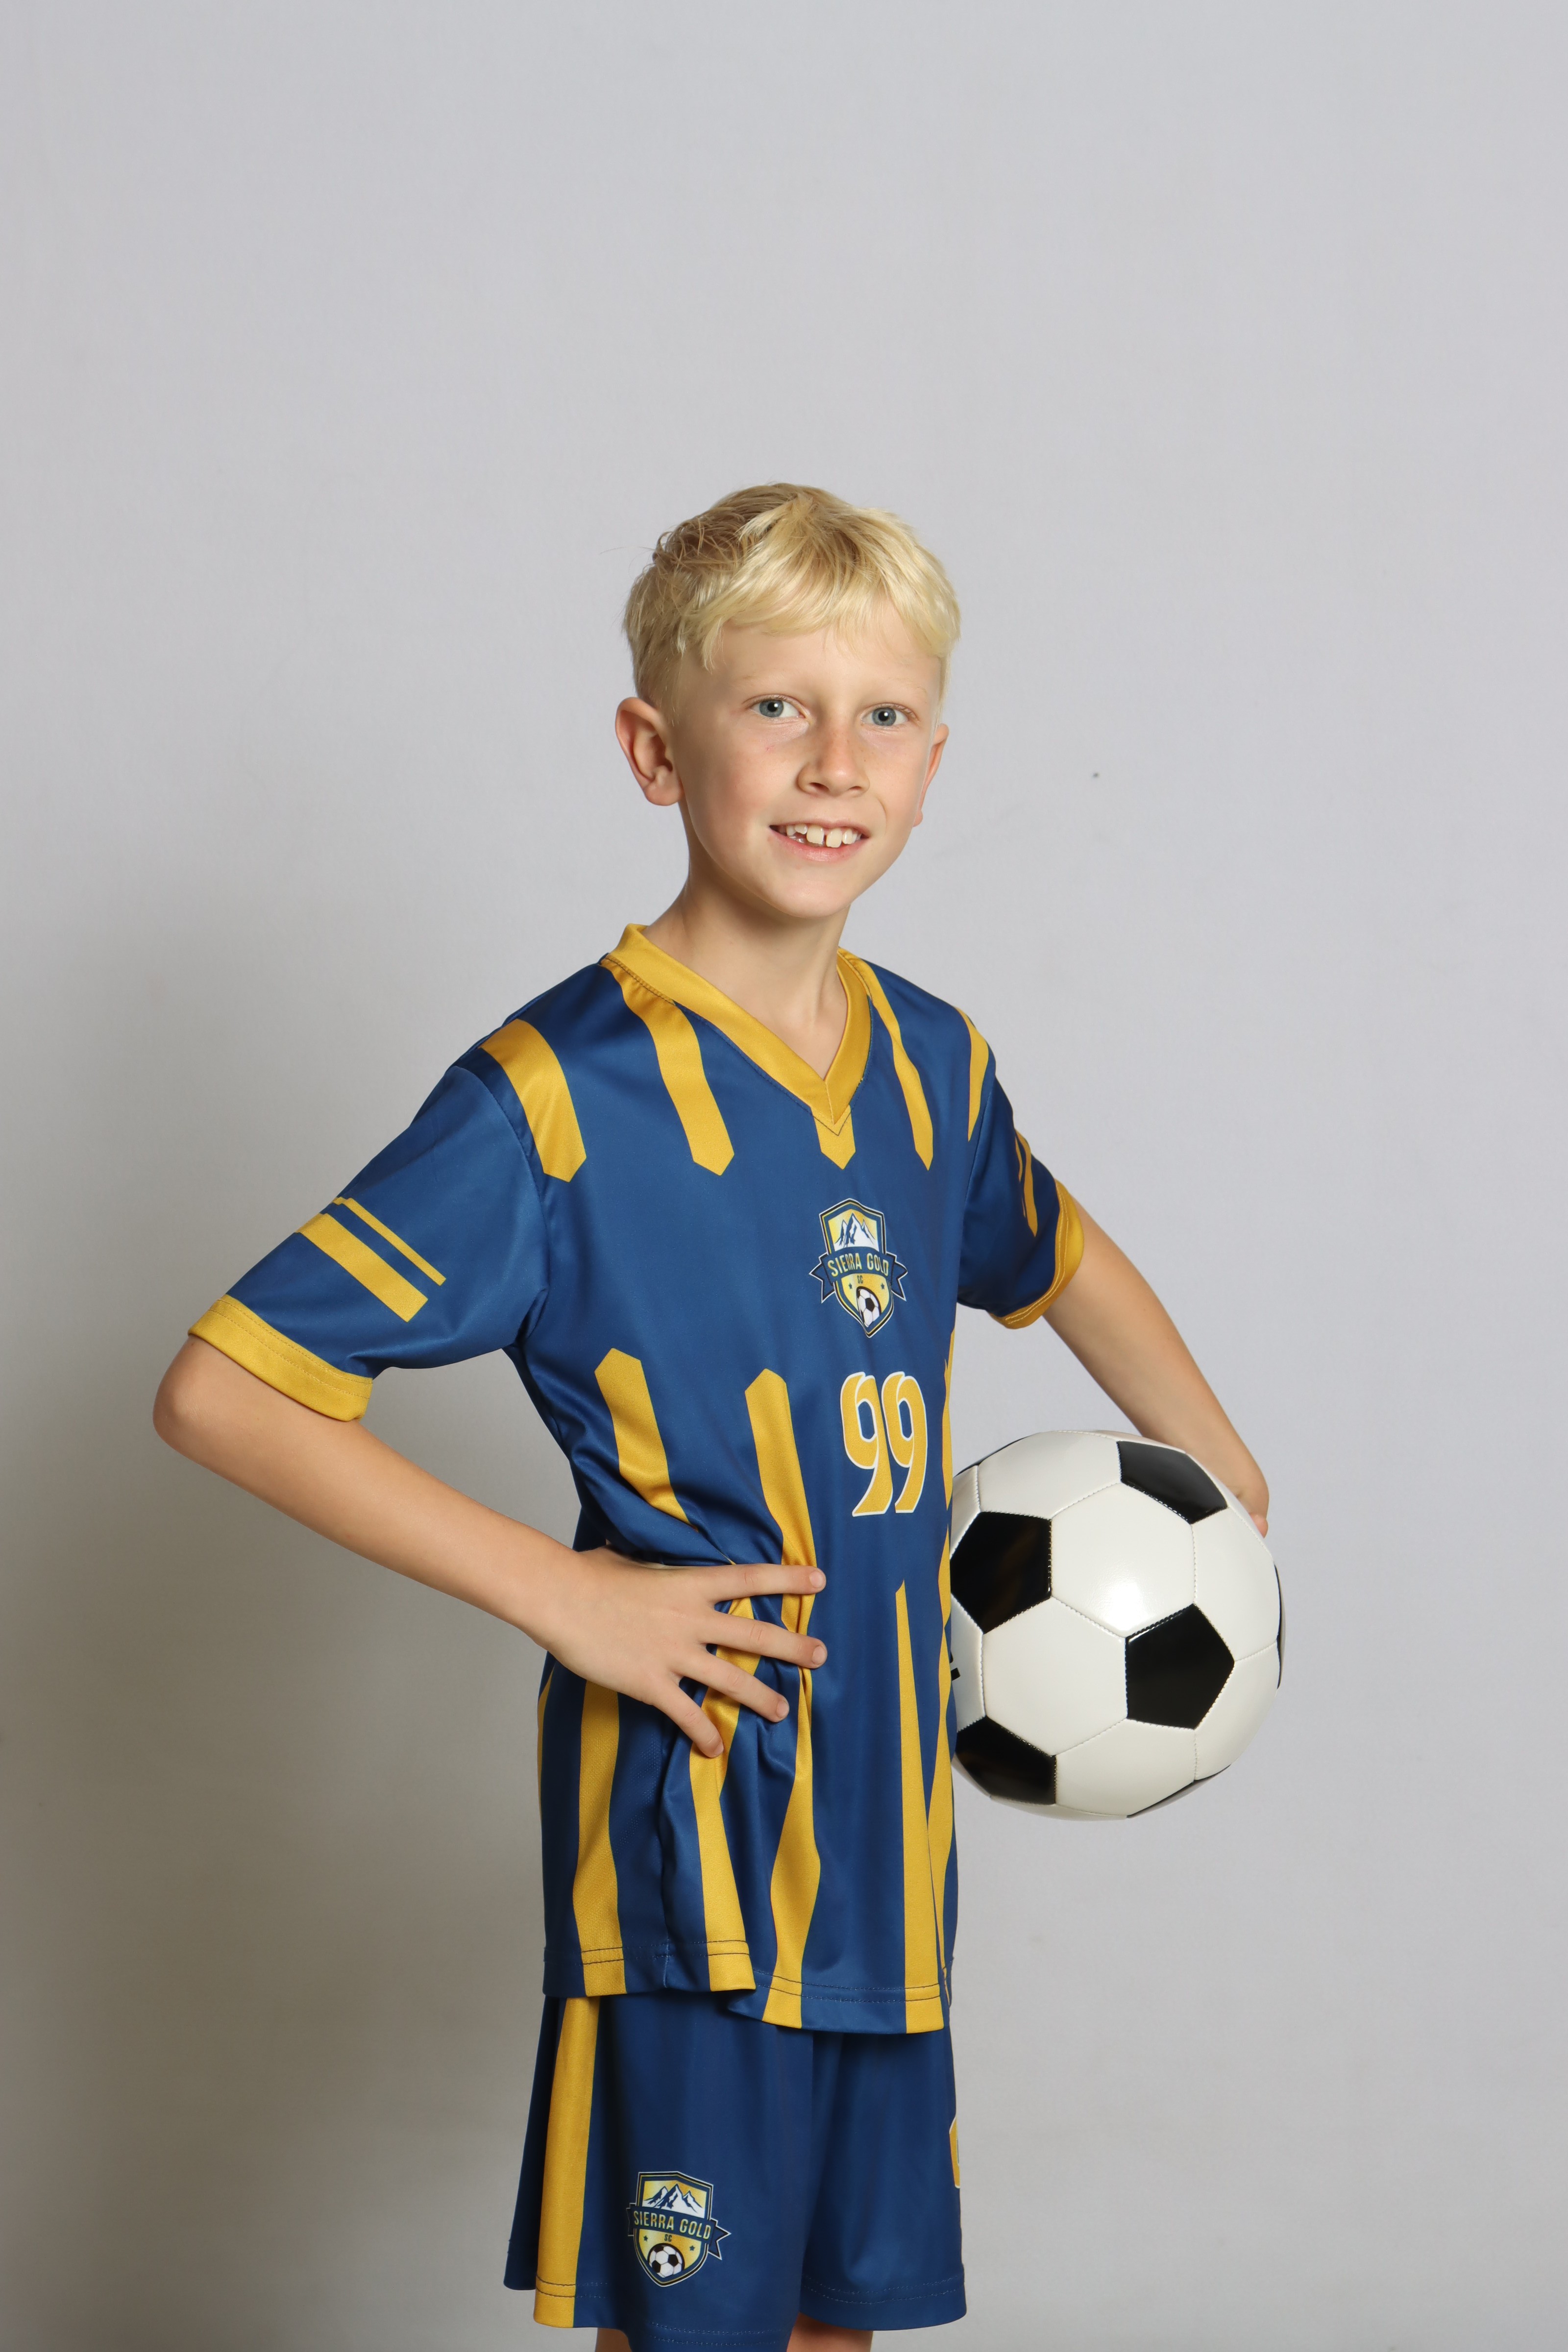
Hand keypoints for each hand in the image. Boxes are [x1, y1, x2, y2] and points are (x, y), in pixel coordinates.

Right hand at [529, 1548, 826, 1758]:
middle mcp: (690, 1618)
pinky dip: (703, 1734)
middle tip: (821, 1655)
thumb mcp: (632, 1561)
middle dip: (792, 1646)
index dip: (787, 1579)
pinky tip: (715, 1749)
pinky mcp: (651, 1682)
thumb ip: (655, 1569)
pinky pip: (686, 1713)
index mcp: (689, 1584)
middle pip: (753, 1633)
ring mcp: (673, 1652)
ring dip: (760, 1696)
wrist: (559, 1597)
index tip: (819, 1580)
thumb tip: (653, 1564)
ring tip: (781, 1711)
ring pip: (730, 1678)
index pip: (749, 1578)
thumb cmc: (589, 1574)